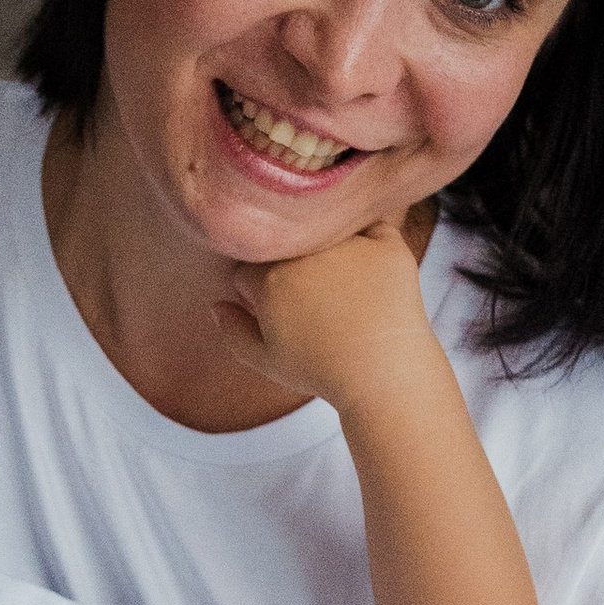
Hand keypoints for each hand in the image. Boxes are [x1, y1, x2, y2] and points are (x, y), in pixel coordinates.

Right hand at [221, 217, 434, 411]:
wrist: (386, 376)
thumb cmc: (324, 372)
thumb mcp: (267, 362)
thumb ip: (233, 331)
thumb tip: (217, 305)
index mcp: (270, 279)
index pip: (250, 269)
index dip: (258, 293)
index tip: (279, 313)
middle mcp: (306, 254)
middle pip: (286, 248)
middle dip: (291, 269)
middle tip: (315, 303)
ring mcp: (348, 245)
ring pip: (326, 234)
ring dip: (329, 252)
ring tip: (346, 293)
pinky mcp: (386, 244)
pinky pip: (371, 228)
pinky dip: (371, 243)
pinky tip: (371, 276)